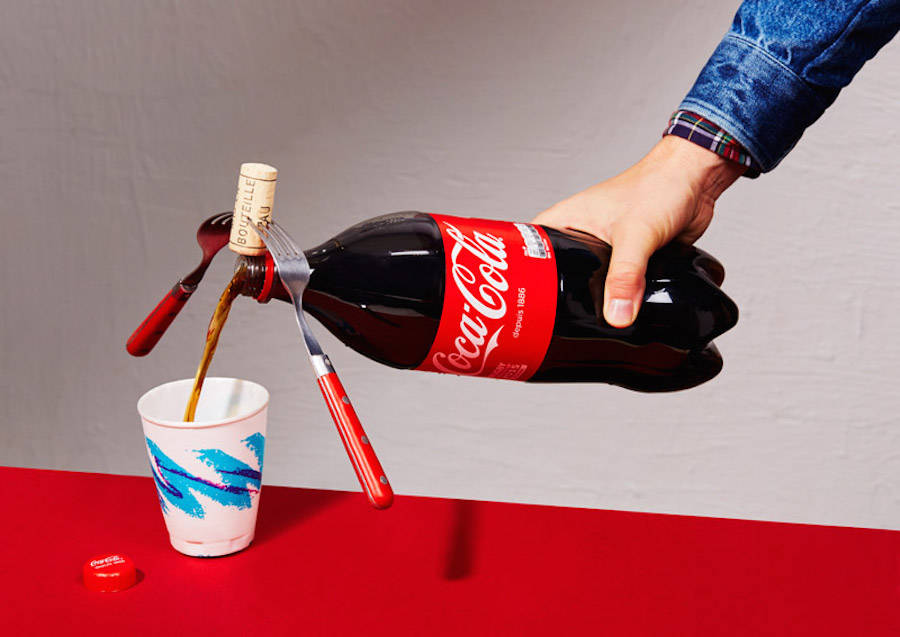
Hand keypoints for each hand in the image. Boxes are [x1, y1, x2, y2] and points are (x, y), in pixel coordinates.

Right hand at [533, 135, 744, 326]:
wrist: (696, 179)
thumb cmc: (659, 185)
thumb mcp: (636, 234)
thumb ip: (625, 276)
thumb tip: (617, 315)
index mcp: (566, 220)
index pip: (529, 252)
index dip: (521, 278)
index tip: (520, 303)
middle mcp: (581, 234)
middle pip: (559, 275)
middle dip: (559, 300)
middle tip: (554, 326)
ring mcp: (606, 248)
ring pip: (591, 283)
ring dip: (593, 302)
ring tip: (584, 327)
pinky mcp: (630, 260)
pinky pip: (617, 286)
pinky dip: (618, 299)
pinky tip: (618, 315)